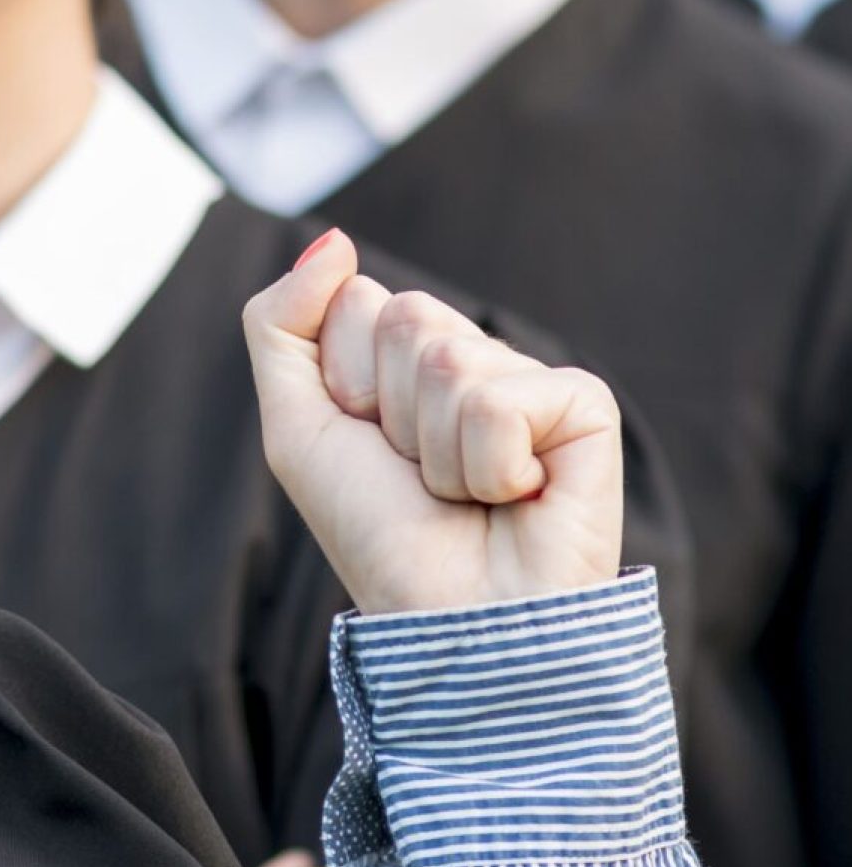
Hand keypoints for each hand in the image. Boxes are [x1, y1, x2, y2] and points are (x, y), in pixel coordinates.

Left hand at [243, 230, 622, 615]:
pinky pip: (500, 399)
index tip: (370, 448)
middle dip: (388, 409)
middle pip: (403, 315)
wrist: (454, 626)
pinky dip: (485, 466)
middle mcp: (472, 358)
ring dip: (435, 449)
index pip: (356, 302)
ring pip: (448, 356)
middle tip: (418, 476)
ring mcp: (529, 378)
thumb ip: (281, 324)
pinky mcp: (584, 406)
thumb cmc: (379, 535)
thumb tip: (333, 240)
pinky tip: (514, 499)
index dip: (344, 382)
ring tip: (464, 496)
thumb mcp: (296, 428)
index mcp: (408, 357)